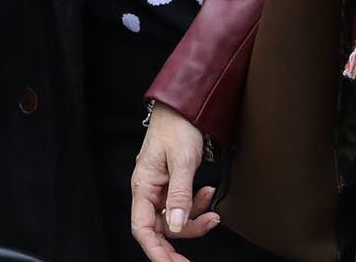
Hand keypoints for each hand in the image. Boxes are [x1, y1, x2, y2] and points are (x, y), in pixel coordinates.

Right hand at [129, 104, 218, 260]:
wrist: (183, 108)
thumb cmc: (176, 128)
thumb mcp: (182, 161)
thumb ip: (180, 195)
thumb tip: (175, 225)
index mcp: (143, 186)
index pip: (142, 228)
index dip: (155, 251)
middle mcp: (148, 191)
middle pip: (160, 228)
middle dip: (180, 240)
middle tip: (194, 254)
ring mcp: (160, 189)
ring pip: (174, 219)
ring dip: (195, 220)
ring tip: (213, 211)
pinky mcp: (172, 185)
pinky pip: (182, 205)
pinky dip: (197, 205)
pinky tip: (207, 193)